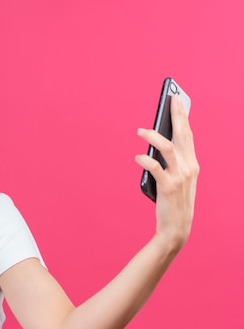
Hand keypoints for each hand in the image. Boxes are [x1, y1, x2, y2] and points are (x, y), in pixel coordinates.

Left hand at [136, 96, 199, 248]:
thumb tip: (154, 144)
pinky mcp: (168, 187)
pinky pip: (156, 167)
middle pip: (182, 136)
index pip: (188, 136)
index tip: (178, 101)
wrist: (177, 227)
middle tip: (169, 100)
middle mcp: (189, 167)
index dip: (183, 117)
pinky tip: (138, 156)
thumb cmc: (173, 201)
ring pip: (168, 148)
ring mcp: (180, 177)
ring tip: (140, 130)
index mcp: (192, 164)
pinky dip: (146, 160)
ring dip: (153, 136)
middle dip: (176, 116)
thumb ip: (170, 162)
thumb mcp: (176, 178)